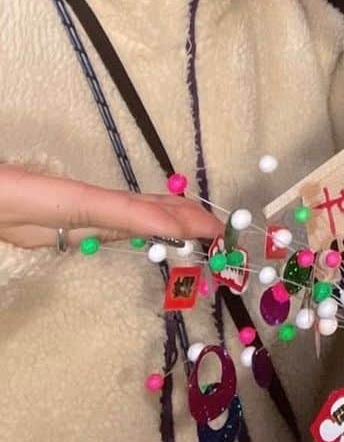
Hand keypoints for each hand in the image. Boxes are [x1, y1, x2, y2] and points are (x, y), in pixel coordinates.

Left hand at [0, 165, 222, 249]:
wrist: (3, 202)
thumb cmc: (43, 199)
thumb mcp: (92, 205)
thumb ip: (132, 216)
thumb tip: (178, 228)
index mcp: (122, 202)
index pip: (170, 212)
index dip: (197, 220)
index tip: (224, 232)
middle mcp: (115, 210)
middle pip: (162, 213)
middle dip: (191, 222)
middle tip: (219, 236)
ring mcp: (98, 220)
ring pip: (145, 224)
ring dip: (172, 229)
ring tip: (194, 236)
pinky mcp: (78, 231)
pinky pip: (121, 234)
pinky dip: (144, 237)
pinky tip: (144, 242)